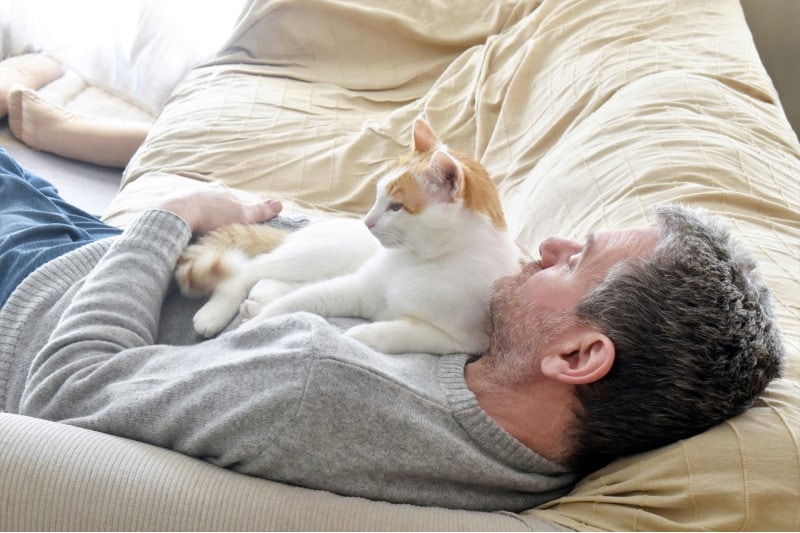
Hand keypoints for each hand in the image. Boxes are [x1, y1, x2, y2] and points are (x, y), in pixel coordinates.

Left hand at [159, 184, 282, 233]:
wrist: (178, 215)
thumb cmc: (212, 215)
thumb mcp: (242, 215)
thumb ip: (260, 211)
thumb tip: (280, 203)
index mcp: (220, 188)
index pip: (232, 200)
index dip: (235, 213)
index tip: (233, 226)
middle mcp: (202, 189)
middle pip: (214, 204)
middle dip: (216, 217)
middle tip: (216, 232)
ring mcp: (186, 196)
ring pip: (197, 209)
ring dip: (200, 220)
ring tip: (201, 234)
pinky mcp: (172, 206)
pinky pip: (183, 215)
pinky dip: (187, 223)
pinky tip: (187, 233)